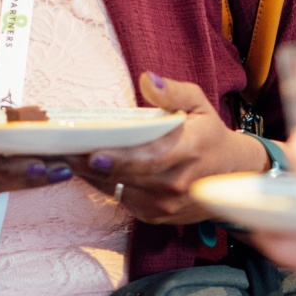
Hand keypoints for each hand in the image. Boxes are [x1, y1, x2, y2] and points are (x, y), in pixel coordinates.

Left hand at [64, 72, 268, 225]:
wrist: (233, 175)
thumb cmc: (209, 134)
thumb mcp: (198, 103)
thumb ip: (172, 92)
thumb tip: (148, 79)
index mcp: (188, 150)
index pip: (148, 158)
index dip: (120, 158)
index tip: (94, 153)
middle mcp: (176, 182)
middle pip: (126, 176)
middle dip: (91, 164)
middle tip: (62, 151)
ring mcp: (165, 204)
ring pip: (118, 189)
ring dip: (91, 175)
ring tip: (65, 158)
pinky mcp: (155, 215)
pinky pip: (121, 199)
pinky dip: (103, 184)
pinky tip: (86, 169)